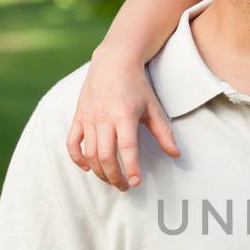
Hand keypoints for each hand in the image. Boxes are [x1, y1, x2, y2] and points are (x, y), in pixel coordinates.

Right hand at [66, 44, 179, 190]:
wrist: (113, 62)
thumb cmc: (136, 86)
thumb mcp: (153, 108)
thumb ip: (164, 133)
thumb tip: (177, 155)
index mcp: (124, 115)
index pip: (127, 147)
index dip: (131, 167)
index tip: (136, 182)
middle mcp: (104, 117)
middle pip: (105, 155)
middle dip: (115, 176)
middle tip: (125, 187)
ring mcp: (89, 117)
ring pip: (89, 153)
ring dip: (99, 171)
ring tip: (111, 180)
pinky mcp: (79, 116)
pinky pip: (72, 142)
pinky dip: (77, 158)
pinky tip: (87, 167)